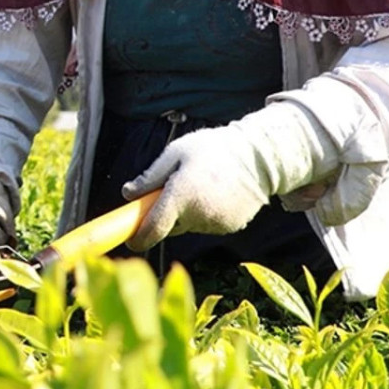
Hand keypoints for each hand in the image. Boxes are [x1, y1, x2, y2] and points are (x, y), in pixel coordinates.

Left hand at [121, 102, 339, 251]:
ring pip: (189, 225)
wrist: (260, 155)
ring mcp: (216, 223)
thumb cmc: (214, 149)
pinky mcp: (230, 227)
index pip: (153, 229)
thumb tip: (128, 194)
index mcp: (181, 195)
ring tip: (202, 184)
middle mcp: (198, 214)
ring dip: (188, 212)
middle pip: (170, 226)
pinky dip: (206, 214)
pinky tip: (217, 193)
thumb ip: (150, 177)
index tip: (131, 240)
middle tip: (175, 188)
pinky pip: (208, 225)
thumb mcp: (176, 152)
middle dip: (165, 214)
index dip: (139, 238)